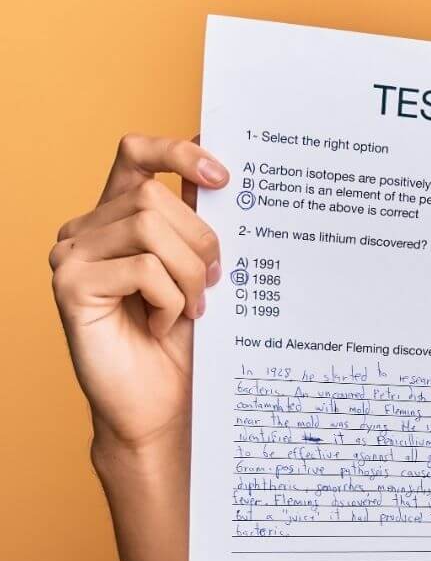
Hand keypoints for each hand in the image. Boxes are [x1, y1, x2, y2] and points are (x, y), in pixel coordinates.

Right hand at [49, 134, 227, 453]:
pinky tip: (164, 325)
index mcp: (117, 218)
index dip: (178, 152)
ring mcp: (72, 256)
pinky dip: (168, 299)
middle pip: (153, 194)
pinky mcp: (70, 286)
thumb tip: (229, 177)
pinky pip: (141, 269)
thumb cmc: (182, 345)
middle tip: (216, 283)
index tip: (223, 176)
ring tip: (193, 310)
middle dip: (201, 239)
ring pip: (148, 227)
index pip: (136, 154)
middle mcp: (87, 230)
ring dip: (188, 273)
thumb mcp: (200, 275)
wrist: (159, 409)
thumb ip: (202, 228)